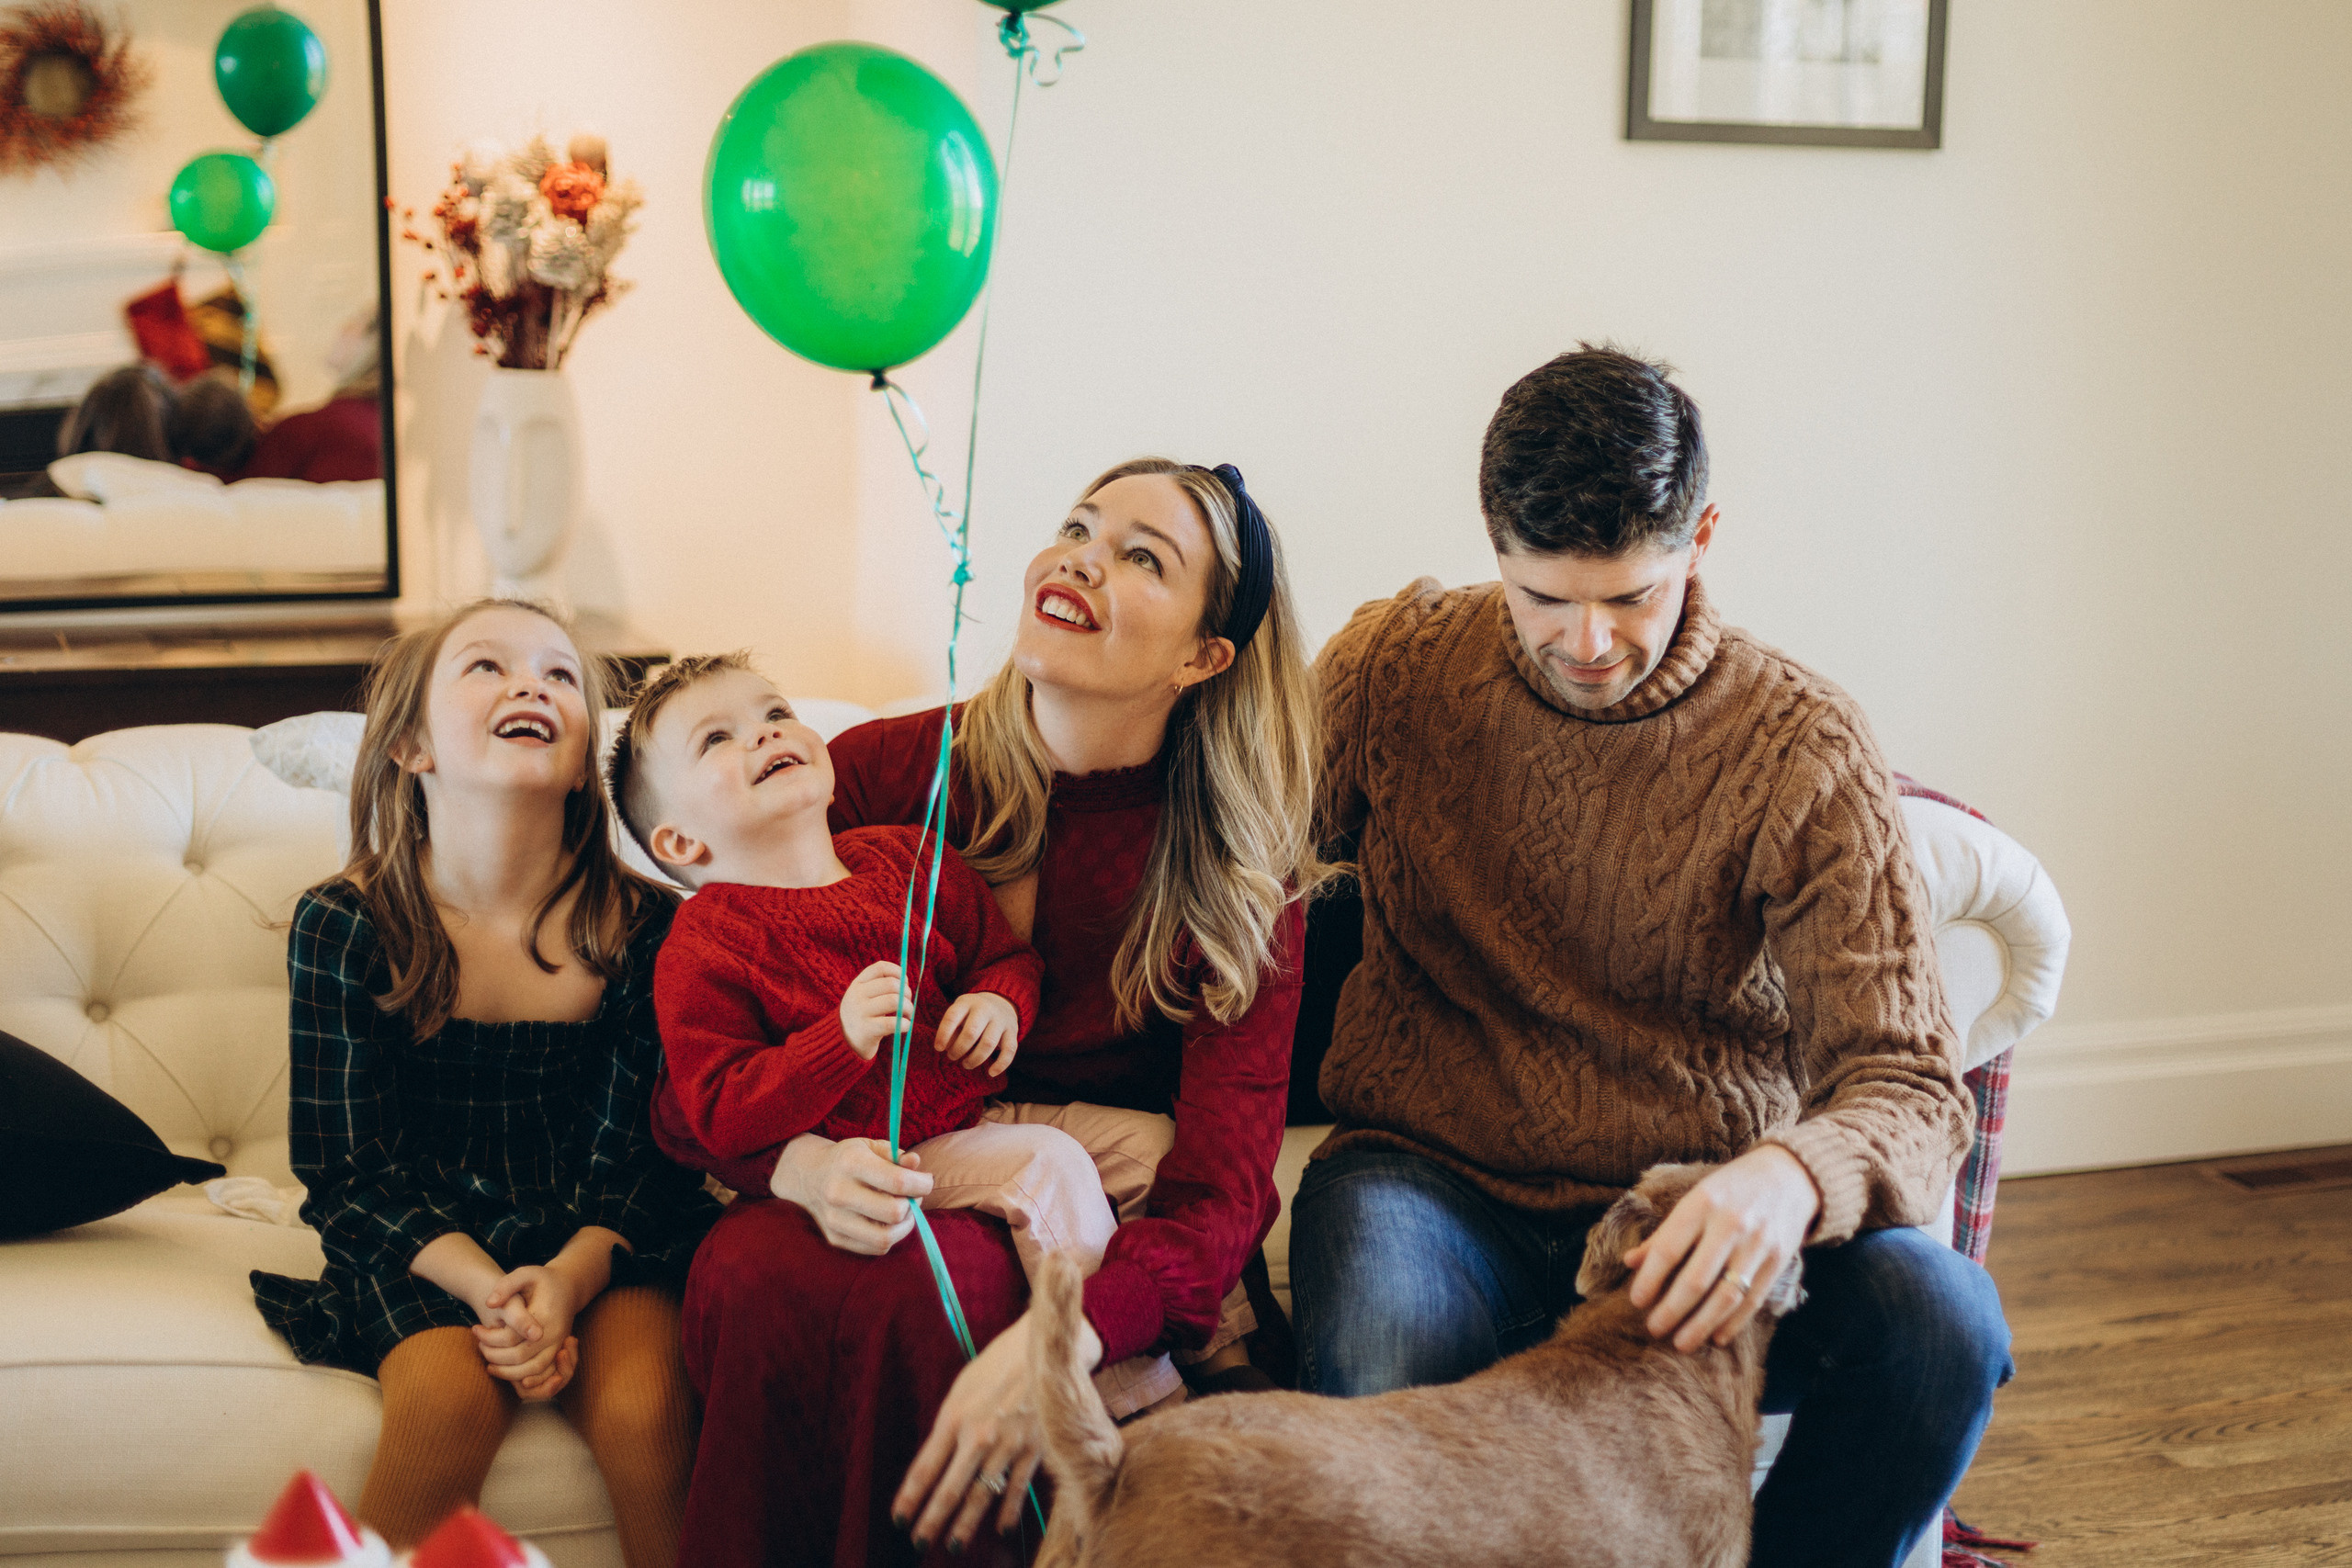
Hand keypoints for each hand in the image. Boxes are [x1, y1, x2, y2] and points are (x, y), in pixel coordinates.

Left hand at [476, 1264, 581, 1397]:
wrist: (569, 1287)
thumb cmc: (543, 1280)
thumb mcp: (526, 1274)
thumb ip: (506, 1285)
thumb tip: (489, 1304)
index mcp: (544, 1315)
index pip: (511, 1336)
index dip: (489, 1336)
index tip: (475, 1329)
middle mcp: (554, 1334)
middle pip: (519, 1356)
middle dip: (494, 1355)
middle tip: (479, 1345)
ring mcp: (557, 1345)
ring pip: (530, 1370)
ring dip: (506, 1371)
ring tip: (488, 1363)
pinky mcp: (557, 1352)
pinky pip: (541, 1373)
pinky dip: (523, 1378)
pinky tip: (505, 1372)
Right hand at [770, 1133, 933, 1254]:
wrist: (808, 1175)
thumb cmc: (849, 1159)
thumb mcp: (871, 1147)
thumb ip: (896, 1154)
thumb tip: (916, 1164)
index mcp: (850, 1163)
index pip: (898, 1181)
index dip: (922, 1184)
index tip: (926, 1181)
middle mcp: (838, 1192)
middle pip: (893, 1212)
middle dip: (913, 1205)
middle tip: (913, 1196)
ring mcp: (834, 1219)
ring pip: (884, 1238)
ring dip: (904, 1226)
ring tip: (904, 1212)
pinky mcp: (834, 1238)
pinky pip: (875, 1248)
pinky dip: (890, 1237)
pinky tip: (888, 1222)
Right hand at [839, 961, 917, 1059]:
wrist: (845, 1041)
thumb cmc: (864, 1015)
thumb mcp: (865, 995)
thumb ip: (882, 985)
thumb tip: (905, 980)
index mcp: (858, 983)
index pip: (880, 968)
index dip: (898, 972)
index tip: (905, 982)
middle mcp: (857, 995)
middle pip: (891, 984)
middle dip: (906, 992)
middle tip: (908, 1002)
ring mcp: (860, 1012)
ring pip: (894, 1001)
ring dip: (908, 1008)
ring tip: (908, 1014)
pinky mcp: (866, 1030)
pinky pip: (891, 1023)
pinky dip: (905, 1024)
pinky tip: (905, 1026)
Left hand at [893, 1309, 1104, 1551]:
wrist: (1046, 1346)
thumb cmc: (1000, 1363)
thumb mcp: (964, 1386)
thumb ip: (951, 1422)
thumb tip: (939, 1456)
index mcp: (954, 1417)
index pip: (924, 1468)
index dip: (909, 1497)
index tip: (898, 1518)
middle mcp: (977, 1436)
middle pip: (948, 1489)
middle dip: (930, 1521)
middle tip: (916, 1543)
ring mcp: (1006, 1445)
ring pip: (980, 1496)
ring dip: (964, 1525)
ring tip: (951, 1546)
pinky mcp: (1034, 1449)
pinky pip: (1016, 1488)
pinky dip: (1007, 1511)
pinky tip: (1000, 1529)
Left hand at [934, 991, 1018, 1075]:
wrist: (1000, 1002)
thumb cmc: (972, 1014)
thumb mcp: (959, 1014)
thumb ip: (951, 1030)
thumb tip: (946, 1048)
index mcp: (967, 1002)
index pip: (952, 1017)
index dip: (943, 1035)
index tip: (938, 1048)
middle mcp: (985, 1009)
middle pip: (971, 1032)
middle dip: (959, 1049)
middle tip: (952, 1057)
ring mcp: (1001, 1020)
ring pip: (988, 1044)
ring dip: (975, 1059)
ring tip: (966, 1064)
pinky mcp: (1013, 1031)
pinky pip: (1009, 1050)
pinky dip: (1001, 1064)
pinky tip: (991, 1073)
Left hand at [1623, 1145, 1818, 1353]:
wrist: (1788, 1175)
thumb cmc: (1731, 1189)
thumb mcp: (1695, 1198)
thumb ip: (1665, 1233)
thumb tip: (1631, 1261)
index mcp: (1701, 1204)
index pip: (1668, 1249)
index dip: (1650, 1280)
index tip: (1637, 1302)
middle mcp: (1729, 1225)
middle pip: (1696, 1280)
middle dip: (1672, 1310)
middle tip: (1655, 1329)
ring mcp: (1757, 1245)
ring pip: (1726, 1296)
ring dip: (1701, 1325)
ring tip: (1682, 1342)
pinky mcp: (1778, 1261)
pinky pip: (1753, 1301)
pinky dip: (1733, 1323)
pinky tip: (1717, 1337)